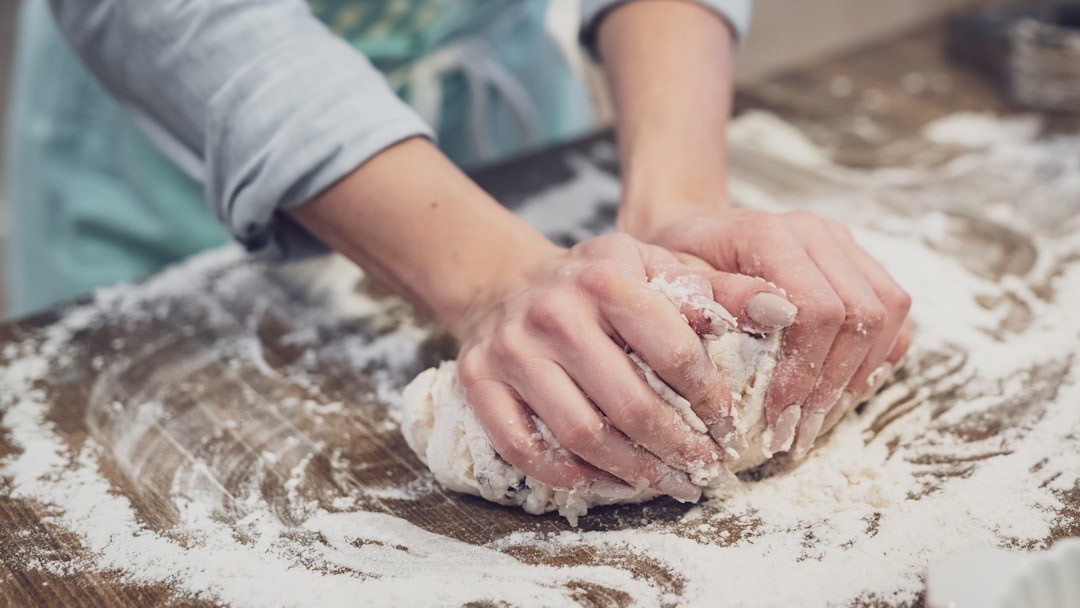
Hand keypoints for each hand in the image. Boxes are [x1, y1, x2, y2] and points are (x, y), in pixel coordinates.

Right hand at [451, 233, 791, 501]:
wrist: (507, 283)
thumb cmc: (597, 283)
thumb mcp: (655, 267)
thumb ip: (719, 289)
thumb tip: (784, 310)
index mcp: (606, 276)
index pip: (673, 351)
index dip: (710, 399)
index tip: (730, 427)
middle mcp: (554, 311)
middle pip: (629, 403)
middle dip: (678, 447)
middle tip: (705, 470)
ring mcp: (512, 349)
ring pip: (580, 433)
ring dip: (631, 471)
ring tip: (666, 483)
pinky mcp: (479, 381)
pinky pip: (524, 447)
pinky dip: (568, 475)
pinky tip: (603, 483)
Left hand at [627, 208, 912, 458]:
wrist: (694, 237)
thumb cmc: (677, 267)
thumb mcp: (676, 284)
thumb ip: (718, 297)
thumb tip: (773, 316)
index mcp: (770, 233)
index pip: (817, 308)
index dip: (805, 371)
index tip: (778, 418)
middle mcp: (816, 232)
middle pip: (861, 313)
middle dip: (833, 384)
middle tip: (799, 433)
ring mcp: (843, 243)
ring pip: (889, 311)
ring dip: (860, 375)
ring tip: (819, 420)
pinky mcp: (858, 261)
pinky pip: (893, 311)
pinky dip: (876, 357)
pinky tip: (839, 392)